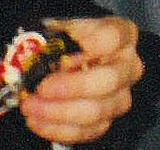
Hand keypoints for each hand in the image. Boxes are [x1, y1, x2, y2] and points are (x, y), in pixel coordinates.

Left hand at [19, 16, 142, 144]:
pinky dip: (58, 129)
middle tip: (42, 88)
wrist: (78, 58)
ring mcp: (121, 96)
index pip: (114, 37)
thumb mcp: (65, 28)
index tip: (67, 52)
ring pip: (96, 111)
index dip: (92, 44)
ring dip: (58, 112)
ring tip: (32, 106)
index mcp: (123, 35)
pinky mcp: (108, 120)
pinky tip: (38, 120)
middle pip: (108, 80)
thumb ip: (56, 36)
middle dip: (71, 88)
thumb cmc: (73, 41)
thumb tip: (37, 50)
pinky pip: (87, 131)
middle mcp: (128, 66)